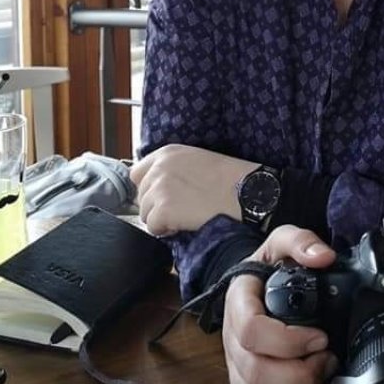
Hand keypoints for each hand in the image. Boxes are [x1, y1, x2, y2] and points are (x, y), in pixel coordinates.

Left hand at [130, 144, 256, 233]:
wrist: (246, 193)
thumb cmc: (228, 179)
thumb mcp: (196, 160)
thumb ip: (172, 169)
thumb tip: (156, 189)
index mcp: (166, 153)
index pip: (137, 174)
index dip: (150, 189)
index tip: (165, 197)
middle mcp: (158, 168)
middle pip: (141, 197)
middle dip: (156, 206)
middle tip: (181, 209)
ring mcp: (159, 188)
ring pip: (145, 214)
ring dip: (162, 219)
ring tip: (186, 216)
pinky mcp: (163, 210)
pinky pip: (153, 228)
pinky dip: (166, 231)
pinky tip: (185, 224)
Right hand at [223, 224, 337, 383]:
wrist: (252, 282)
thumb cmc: (269, 265)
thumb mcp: (282, 242)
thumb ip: (301, 242)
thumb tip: (324, 257)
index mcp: (239, 303)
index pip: (252, 330)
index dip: (288, 340)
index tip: (321, 337)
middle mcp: (232, 338)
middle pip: (255, 372)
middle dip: (298, 376)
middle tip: (329, 363)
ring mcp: (234, 365)